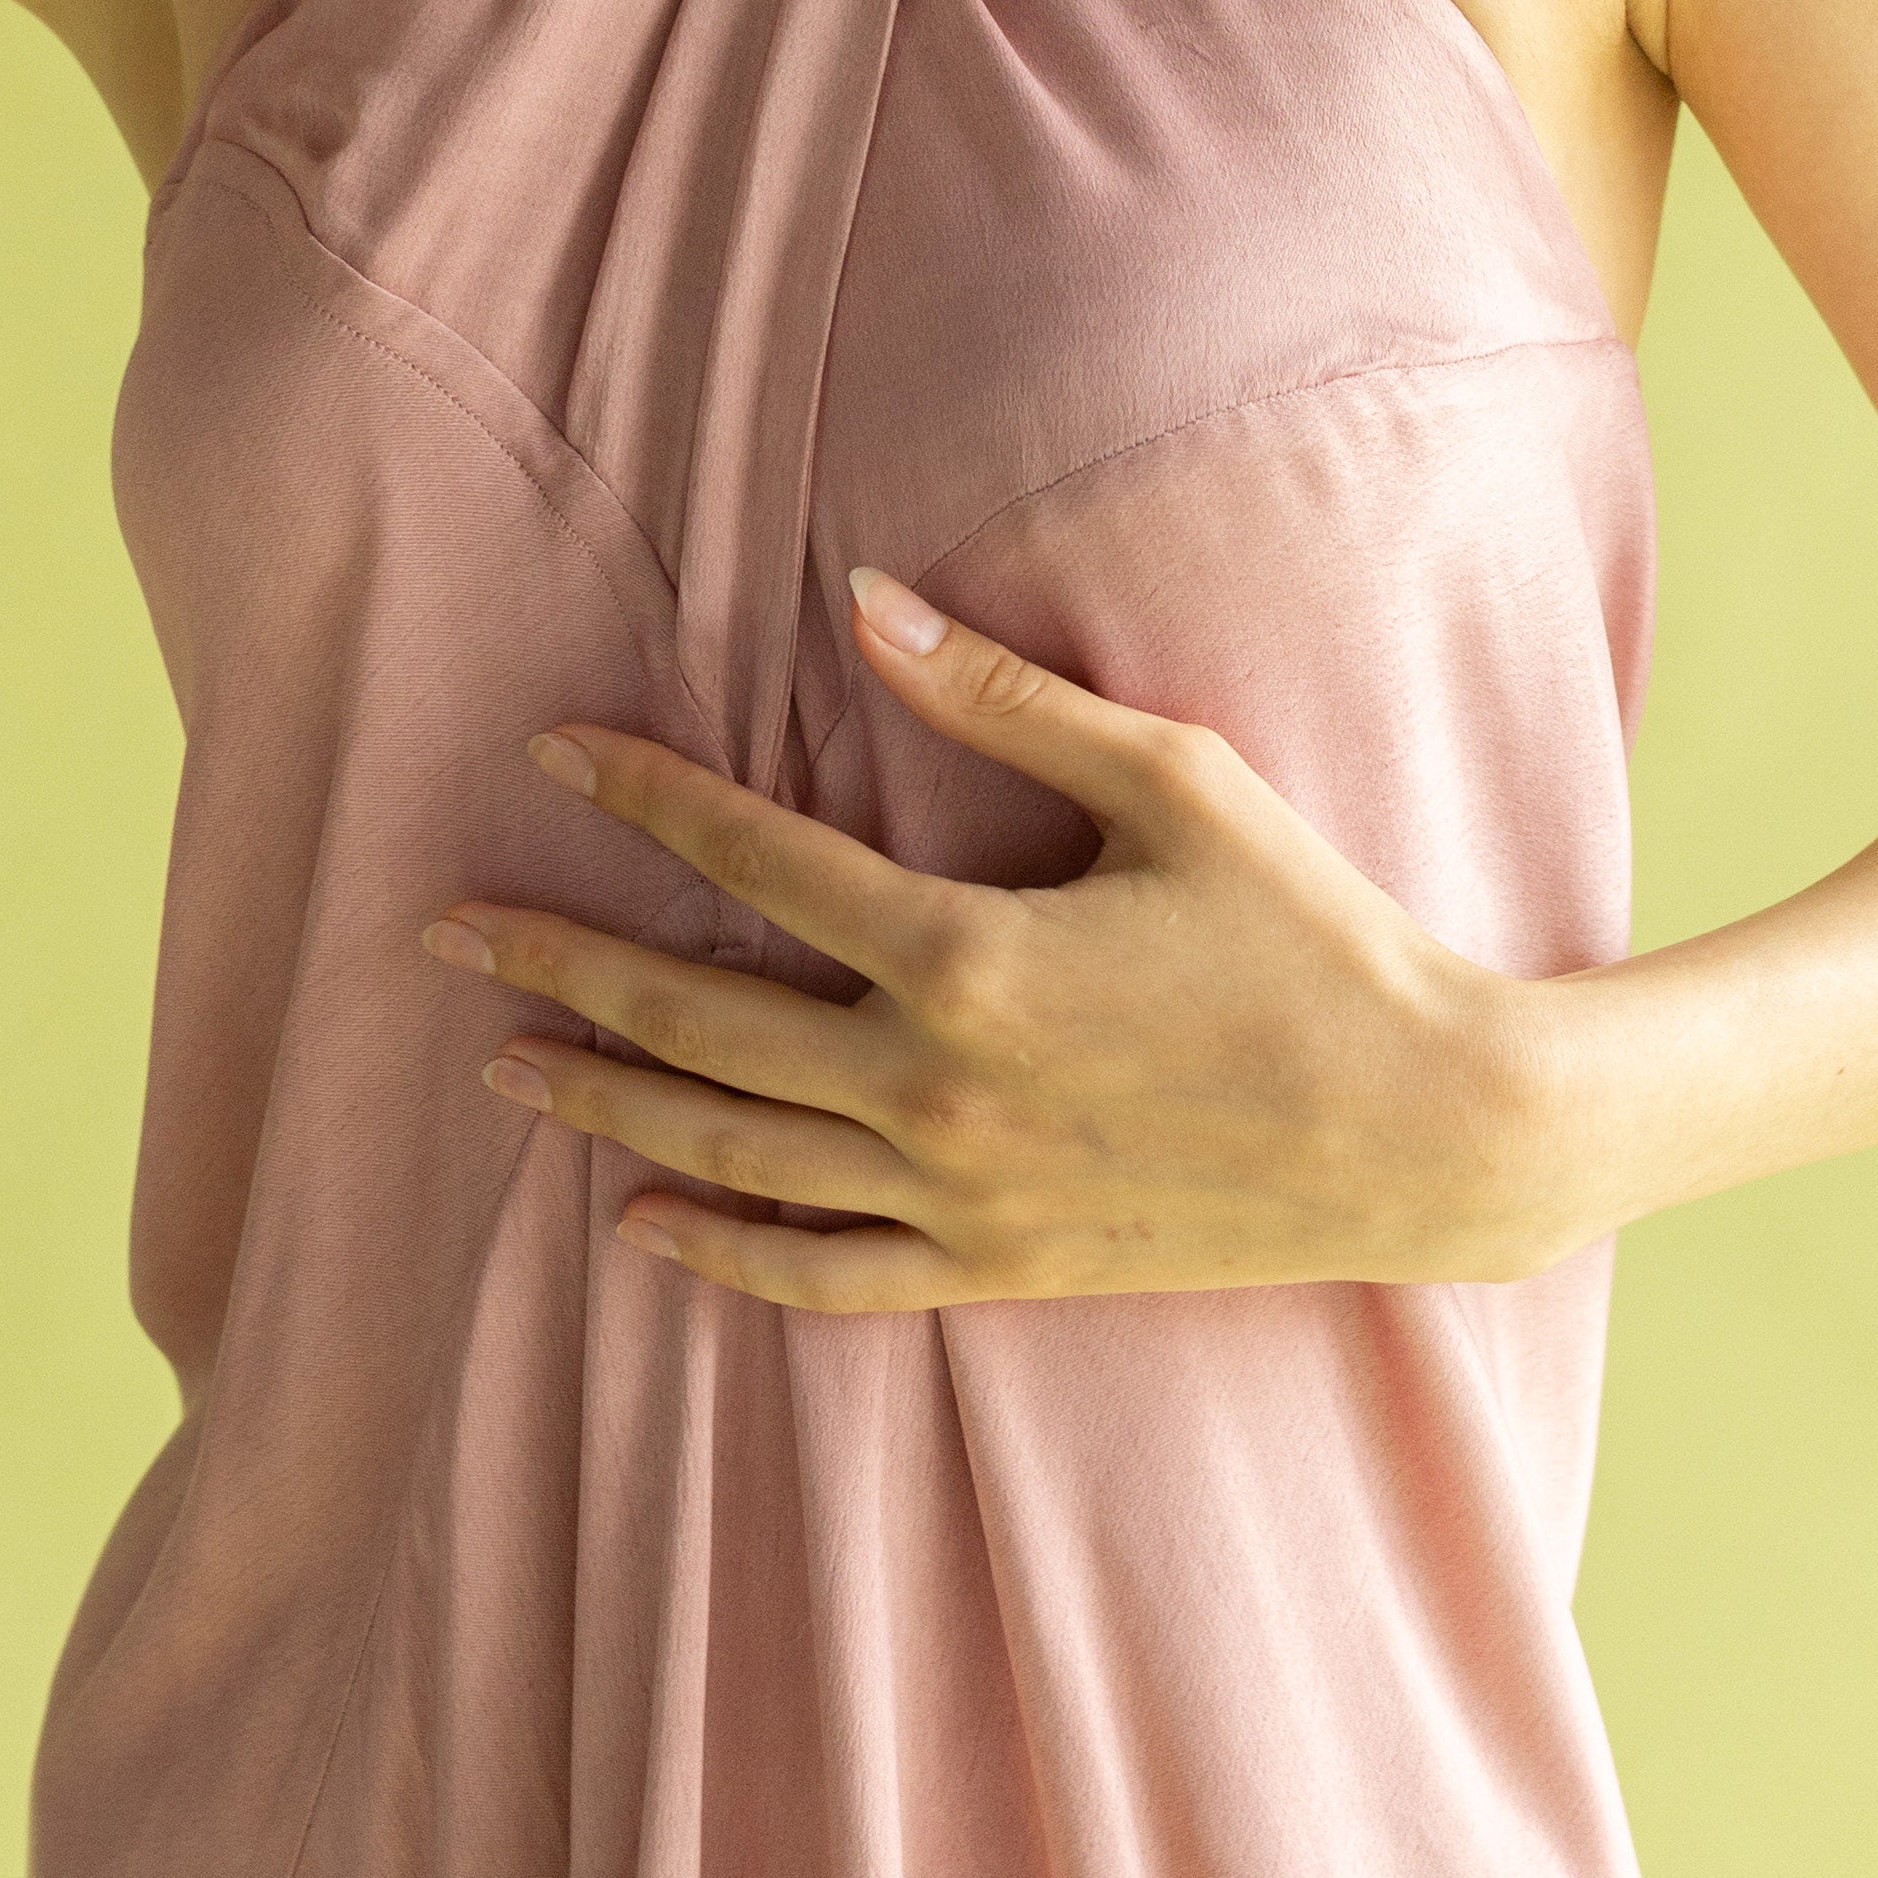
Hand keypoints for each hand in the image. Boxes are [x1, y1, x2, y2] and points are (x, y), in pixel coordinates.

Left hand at [421, 569, 1582, 1306]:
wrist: (1433, 1128)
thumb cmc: (1313, 933)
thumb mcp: (1171, 783)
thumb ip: (999, 700)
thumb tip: (861, 602)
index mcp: (965, 955)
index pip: (753, 864)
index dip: (642, 799)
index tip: (549, 753)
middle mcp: (935, 1085)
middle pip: (697, 1020)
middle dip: (559, 965)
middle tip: (445, 930)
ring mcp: (959, 1192)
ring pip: (733, 1150)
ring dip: (608, 1100)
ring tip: (507, 1060)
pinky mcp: (1000, 1266)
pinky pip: (824, 1275)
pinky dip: (721, 1252)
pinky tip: (641, 1222)